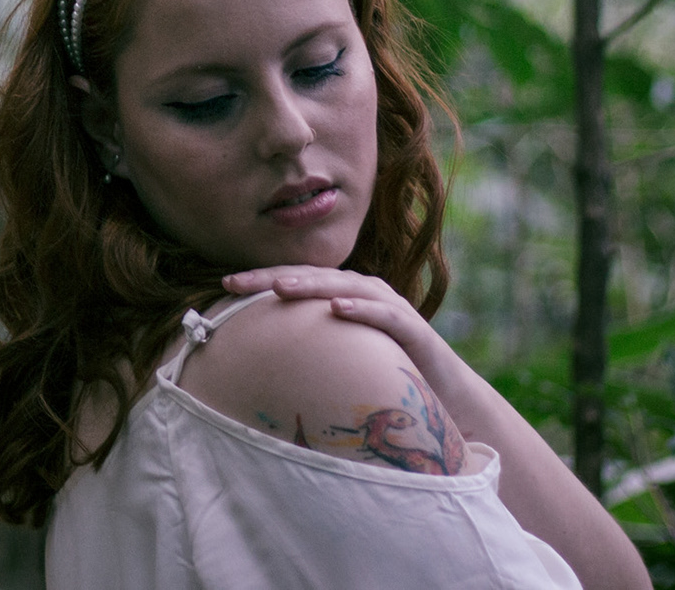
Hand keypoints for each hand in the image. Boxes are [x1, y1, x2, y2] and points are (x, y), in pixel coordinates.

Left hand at [222, 266, 458, 387]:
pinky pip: (384, 315)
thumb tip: (260, 358)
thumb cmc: (386, 374)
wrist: (449, 397)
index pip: (298, 280)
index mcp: (345, 295)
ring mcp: (390, 307)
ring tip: (279, 287)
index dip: (262, 278)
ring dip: (311, 285)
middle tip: (236, 281)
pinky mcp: (414, 330)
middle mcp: (365, 293)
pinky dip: (360, 309)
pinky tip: (336, 308)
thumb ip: (310, 348)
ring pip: (345, 288)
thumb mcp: (341, 357)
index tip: (225, 284)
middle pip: (314, 277)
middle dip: (273, 276)